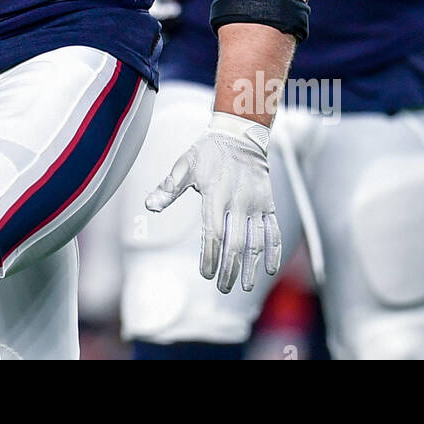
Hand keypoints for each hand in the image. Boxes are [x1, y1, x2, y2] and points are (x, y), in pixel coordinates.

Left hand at [145, 111, 281, 292]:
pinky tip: (270, 269)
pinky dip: (274, 251)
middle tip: (224, 288)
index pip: (213, 233)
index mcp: (216, 194)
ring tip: (245, 286)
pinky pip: (273, 231)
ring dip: (251, 266)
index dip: (210, 257)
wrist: (240, 135)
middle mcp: (238, 201)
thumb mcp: (184, 165)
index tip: (206, 274)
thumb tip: (150, 206)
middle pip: (236, 243)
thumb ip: (168, 188)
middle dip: (230, 269)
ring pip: (256, 241)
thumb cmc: (208, 152)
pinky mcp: (268, 203)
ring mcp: (256, 204)